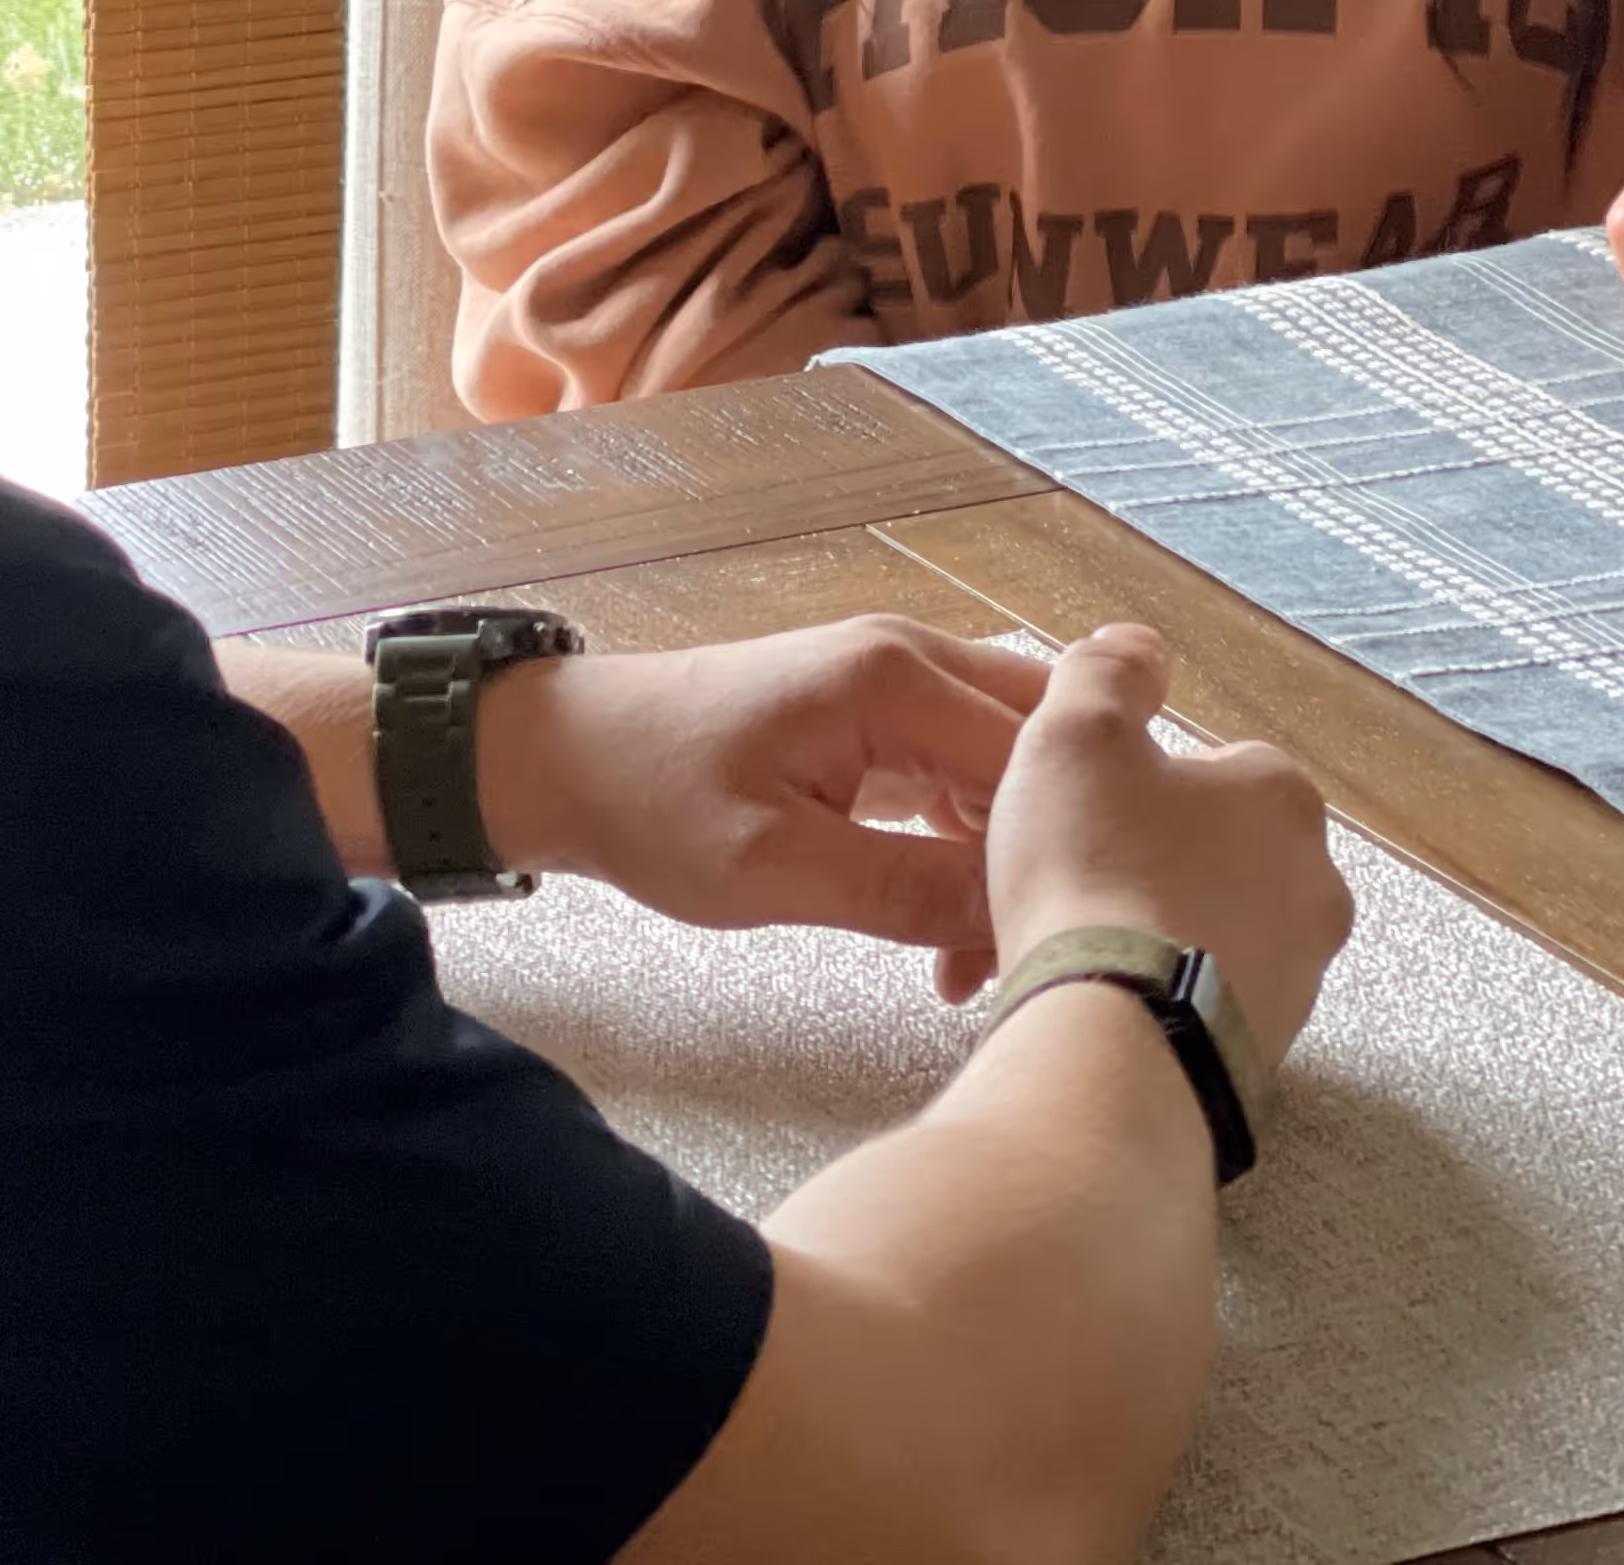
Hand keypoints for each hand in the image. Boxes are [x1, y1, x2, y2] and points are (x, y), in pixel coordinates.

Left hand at [476, 616, 1052, 995]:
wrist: (565, 756)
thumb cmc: (652, 801)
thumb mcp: (775, 868)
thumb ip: (904, 890)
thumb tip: (1018, 920)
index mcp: (896, 678)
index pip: (1041, 760)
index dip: (1057, 854)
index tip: (1036, 944)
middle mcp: (914, 658)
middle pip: (1048, 747)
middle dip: (1050, 851)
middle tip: (1021, 953)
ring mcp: (899, 682)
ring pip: (1012, 766)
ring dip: (1007, 859)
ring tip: (969, 964)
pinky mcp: (880, 715)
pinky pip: (966, 773)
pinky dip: (970, 847)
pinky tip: (946, 931)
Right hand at [981, 628, 1351, 1052]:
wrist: (1113, 1036)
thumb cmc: (1097, 870)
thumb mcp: (1076, 733)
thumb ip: (1106, 673)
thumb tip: (1135, 643)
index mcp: (1281, 798)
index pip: (1219, 766)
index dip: (1143, 780)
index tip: (1090, 806)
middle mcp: (1314, 886)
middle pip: (1220, 853)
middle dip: (1155, 859)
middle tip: (1078, 873)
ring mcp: (1298, 979)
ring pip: (1214, 932)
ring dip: (1157, 932)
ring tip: (1077, 942)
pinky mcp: (1265, 1052)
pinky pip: (1204, 1005)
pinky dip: (1158, 997)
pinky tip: (1098, 997)